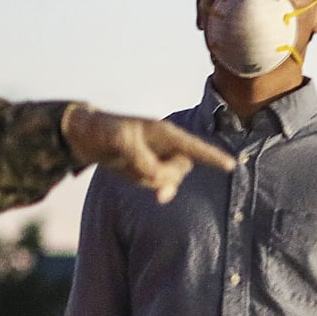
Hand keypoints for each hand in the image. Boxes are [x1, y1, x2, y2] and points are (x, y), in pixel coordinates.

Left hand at [62, 106, 235, 202]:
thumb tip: (156, 178)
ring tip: (128, 166)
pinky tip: (127, 171)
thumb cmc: (104, 131)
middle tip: (145, 177)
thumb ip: (140, 158)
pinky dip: (144, 183)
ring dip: (151, 182)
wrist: (85, 136)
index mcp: (165, 133)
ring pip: (169, 180)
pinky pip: (155, 184)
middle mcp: (167, 146)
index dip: (212, 157)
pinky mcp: (150, 169)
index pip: (194, 147)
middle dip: (166, 178)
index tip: (230, 165)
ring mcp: (159, 158)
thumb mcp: (119, 141)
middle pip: (182, 169)